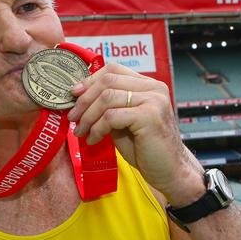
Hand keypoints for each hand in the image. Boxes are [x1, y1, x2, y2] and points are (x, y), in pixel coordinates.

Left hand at [67, 63, 203, 202]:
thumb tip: (78, 96)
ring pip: (107, 98)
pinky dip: (97, 128)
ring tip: (80, 131)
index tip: (74, 94)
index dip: (90, 80)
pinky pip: (111, 116)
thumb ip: (108, 105)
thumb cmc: (143, 146)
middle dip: (84, 100)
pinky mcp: (149, 116)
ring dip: (88, 117)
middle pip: (108, 81)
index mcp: (148, 85)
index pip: (113, 70)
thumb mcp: (122, 119)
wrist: (168, 170)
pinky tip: (94, 139)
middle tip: (72, 117)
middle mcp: (153, 88)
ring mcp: (153, 100)